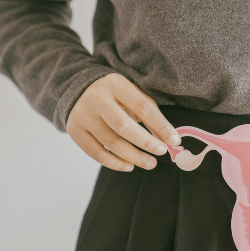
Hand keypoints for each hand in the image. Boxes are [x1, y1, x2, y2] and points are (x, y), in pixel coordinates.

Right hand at [66, 73, 180, 171]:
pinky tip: (129, 166)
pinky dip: (115, 163)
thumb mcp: (133, 95)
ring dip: (134, 156)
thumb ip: (150, 114)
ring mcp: (83, 115)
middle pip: (124, 126)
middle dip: (146, 142)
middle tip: (162, 152)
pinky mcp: (75, 130)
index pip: (143, 107)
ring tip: (150, 163)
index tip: (175, 141)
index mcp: (117, 85)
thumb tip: (167, 140)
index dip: (161, 126)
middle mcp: (97, 99)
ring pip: (111, 142)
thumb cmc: (117, 96)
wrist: (80, 90)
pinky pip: (96, 152)